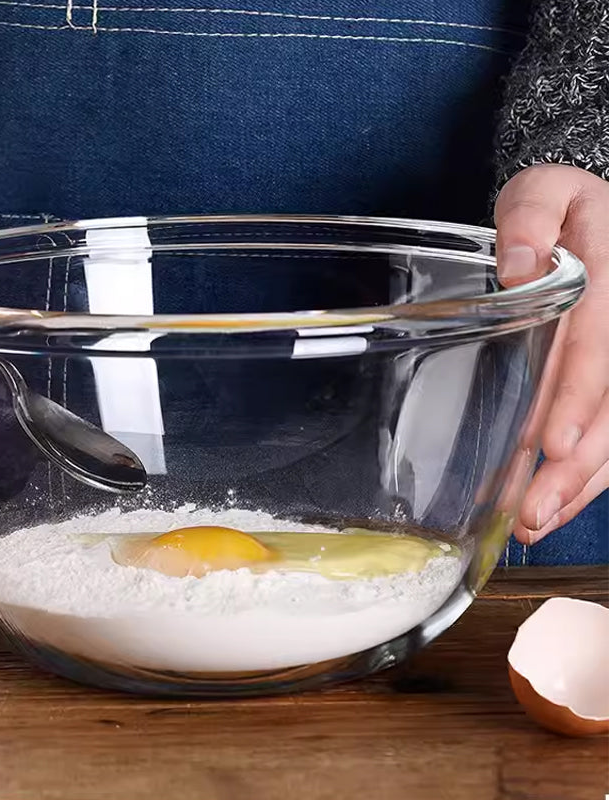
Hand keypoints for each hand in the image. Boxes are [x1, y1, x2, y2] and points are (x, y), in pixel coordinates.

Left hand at [495, 163, 608, 542]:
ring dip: (580, 484)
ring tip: (535, 523)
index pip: (600, 343)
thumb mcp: (543, 192)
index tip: (552, 444)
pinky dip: (585, 477)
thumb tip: (520, 264)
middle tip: (533, 510)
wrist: (594, 220)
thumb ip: (532, 218)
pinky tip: (552, 507)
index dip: (580, 395)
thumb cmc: (562, 208)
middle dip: (577, 464)